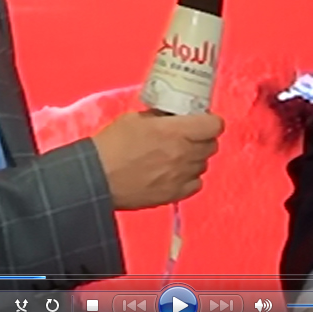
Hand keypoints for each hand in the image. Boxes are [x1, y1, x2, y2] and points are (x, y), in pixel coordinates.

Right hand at [91, 111, 222, 210]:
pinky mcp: (173, 194)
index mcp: (175, 132)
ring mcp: (180, 177)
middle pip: (212, 145)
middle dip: (203, 138)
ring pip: (203, 165)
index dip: (210, 121)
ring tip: (178, 155)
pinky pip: (196, 184)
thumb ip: (159, 117)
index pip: (214, 125)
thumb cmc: (112, 145)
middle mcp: (183, 154)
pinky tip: (176, 173)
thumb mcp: (135, 118)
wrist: (98, 178)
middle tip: (189, 136)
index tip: (201, 120)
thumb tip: (171, 116)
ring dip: (195, 158)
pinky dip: (189, 178)